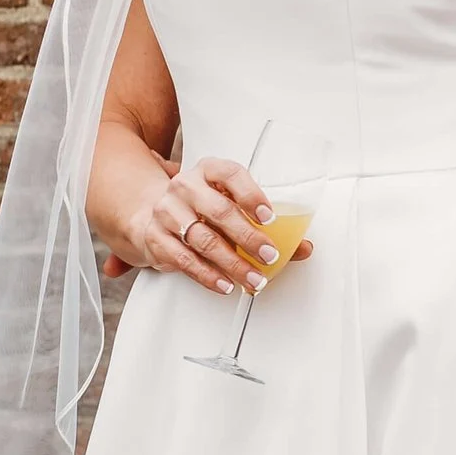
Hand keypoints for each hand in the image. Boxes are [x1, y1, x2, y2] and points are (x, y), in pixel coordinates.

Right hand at [110, 153, 306, 293]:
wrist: (152, 214)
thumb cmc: (201, 207)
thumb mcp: (230, 204)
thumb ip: (265, 224)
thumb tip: (303, 247)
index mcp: (208, 170)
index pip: (231, 174)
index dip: (252, 195)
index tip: (270, 217)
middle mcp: (186, 187)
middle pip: (219, 211)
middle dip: (248, 237)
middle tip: (269, 255)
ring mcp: (168, 212)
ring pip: (204, 240)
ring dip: (233, 264)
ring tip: (253, 278)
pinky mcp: (157, 238)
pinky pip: (185, 260)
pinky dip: (209, 275)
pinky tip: (225, 284)